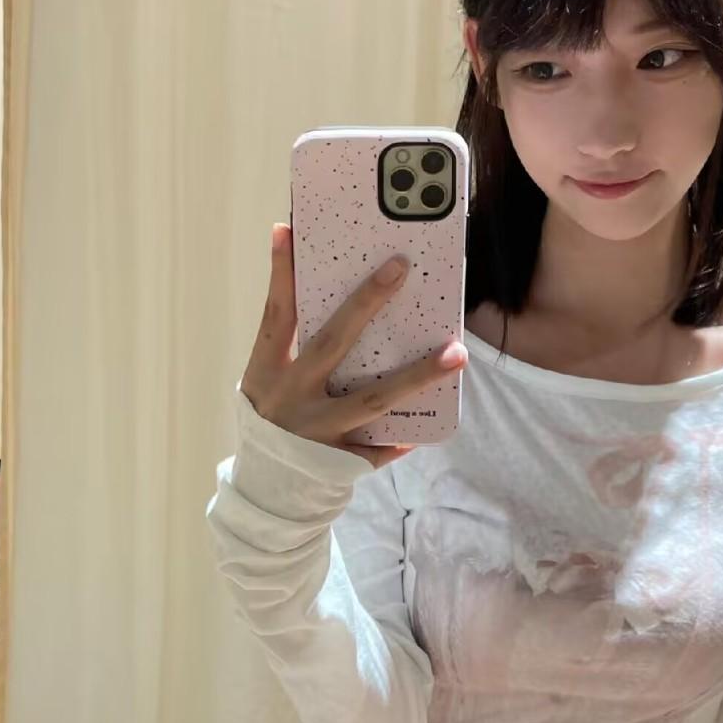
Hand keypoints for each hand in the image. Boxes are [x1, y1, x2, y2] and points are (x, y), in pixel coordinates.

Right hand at [239, 223, 467, 471]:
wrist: (266, 493)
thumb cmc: (272, 421)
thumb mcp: (266, 382)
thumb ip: (290, 344)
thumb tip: (323, 286)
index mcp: (267, 373)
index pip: (276, 316)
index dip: (280, 275)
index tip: (288, 229)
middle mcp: (291, 399)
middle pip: (332, 344)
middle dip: (365, 303)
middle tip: (400, 267)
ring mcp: (318, 432)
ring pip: (374, 399)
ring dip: (418, 375)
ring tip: (457, 353)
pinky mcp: (342, 461)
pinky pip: (382, 445)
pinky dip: (407, 435)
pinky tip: (436, 420)